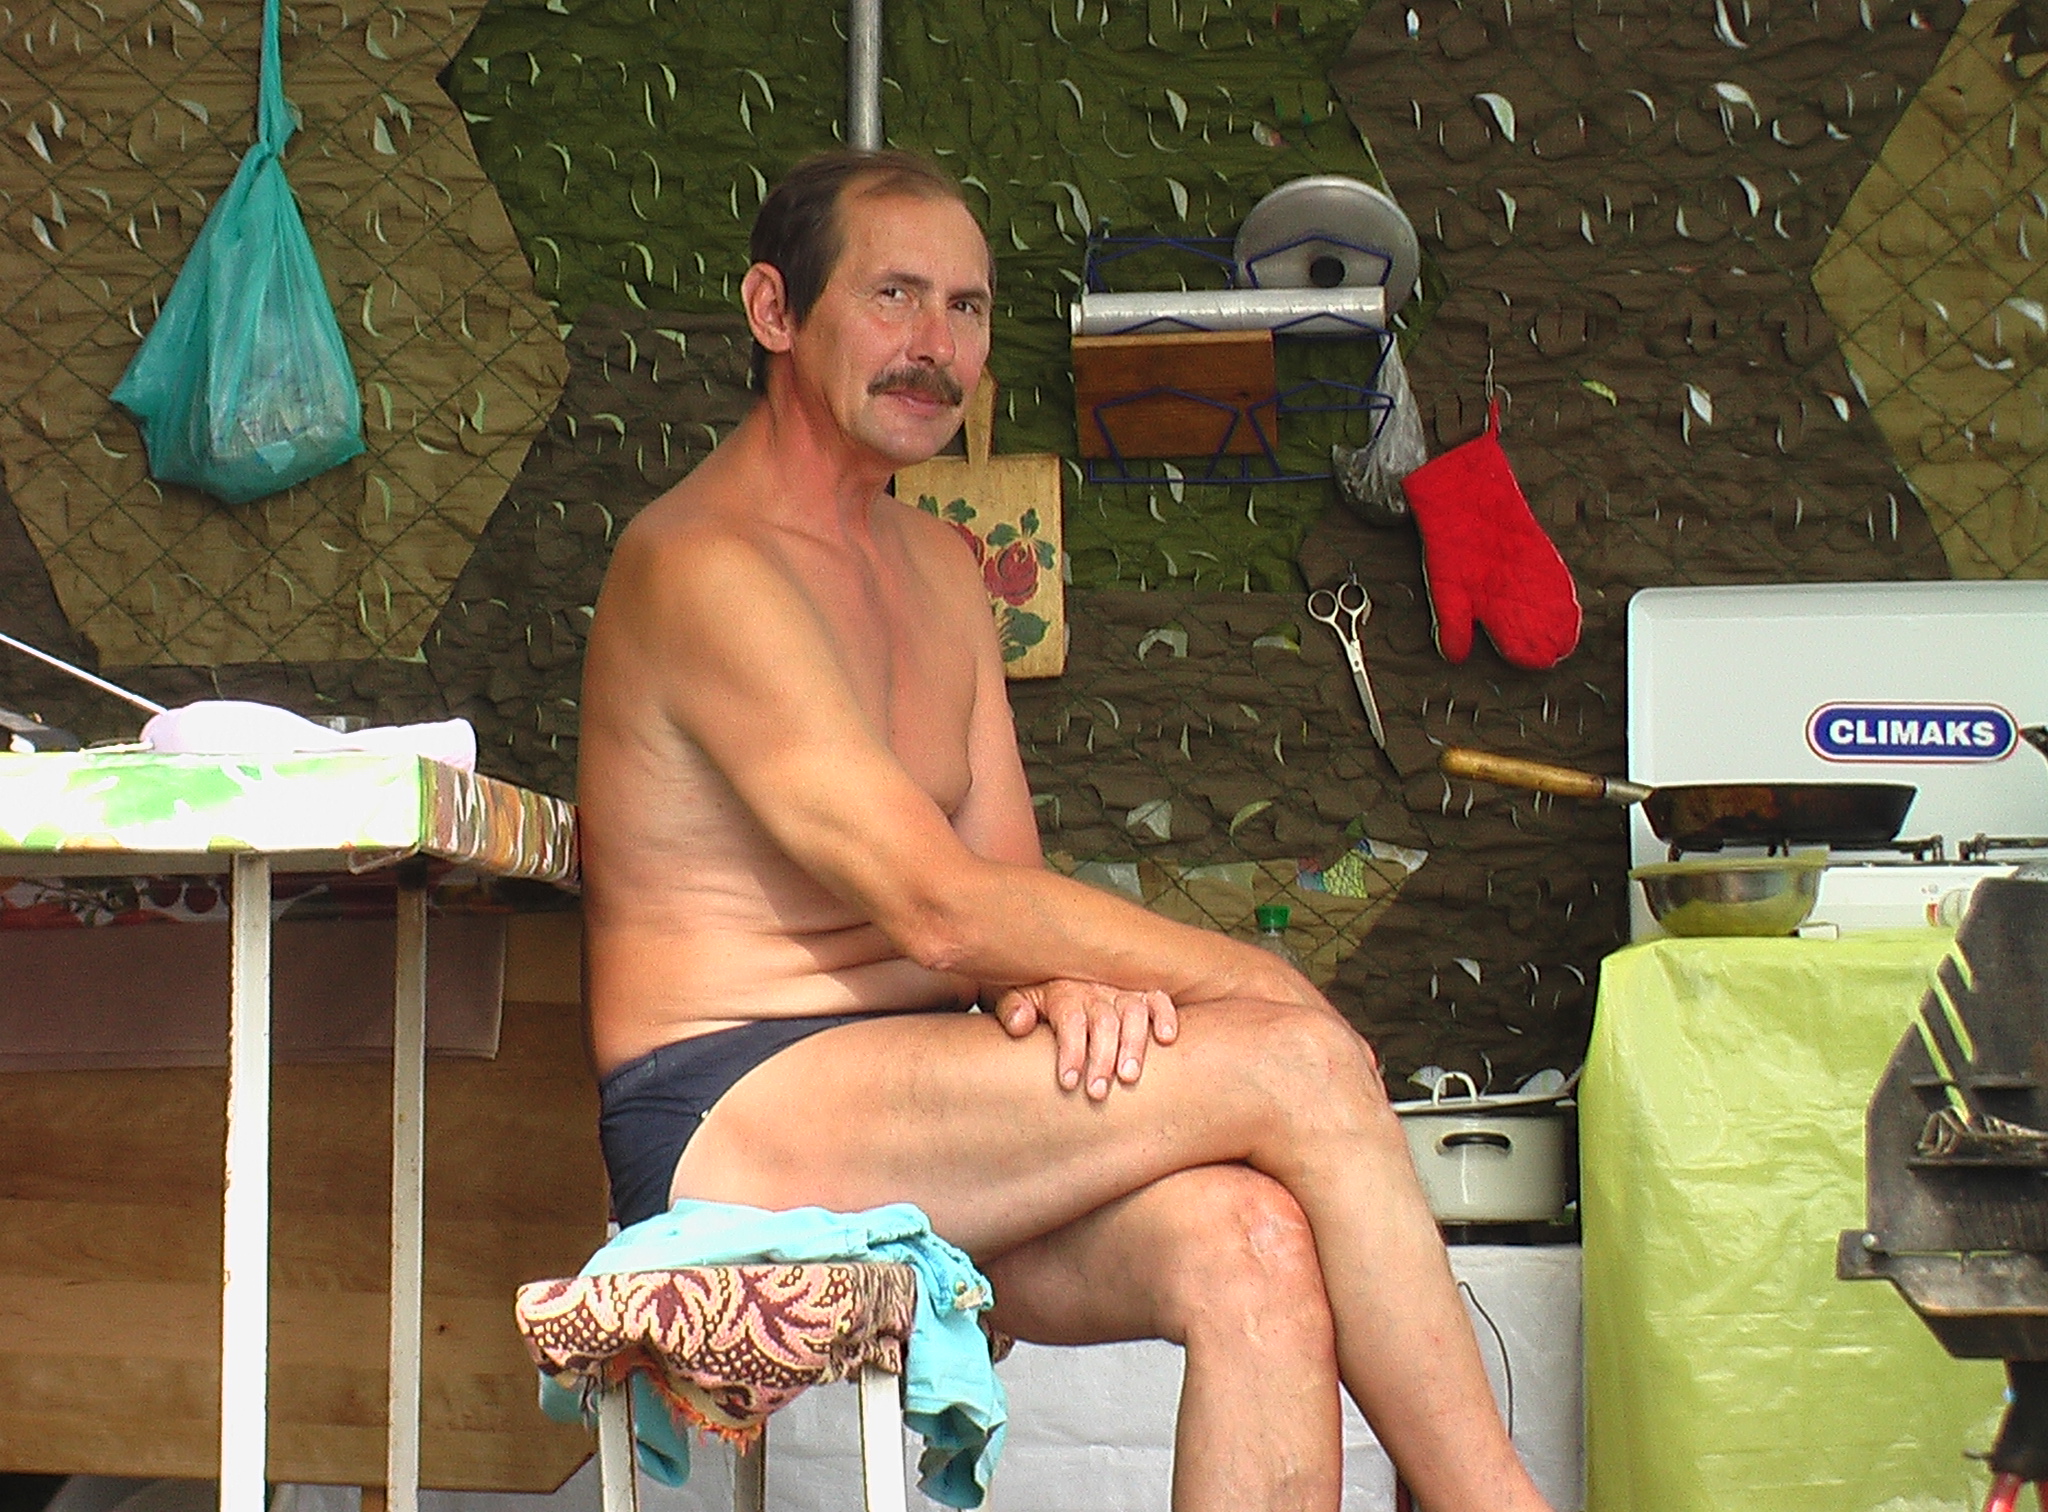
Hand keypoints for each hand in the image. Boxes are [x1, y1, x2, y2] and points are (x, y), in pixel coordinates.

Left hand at [994, 979, 1177, 1100]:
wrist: (1058, 974)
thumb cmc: (1041, 1002)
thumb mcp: (1019, 1000)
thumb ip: (1014, 1010)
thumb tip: (1019, 1023)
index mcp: (1064, 994)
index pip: (1070, 1021)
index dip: (1071, 1052)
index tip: (1069, 1082)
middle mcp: (1095, 992)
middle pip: (1103, 1022)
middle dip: (1102, 1058)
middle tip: (1098, 1092)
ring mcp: (1120, 993)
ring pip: (1133, 1013)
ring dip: (1133, 1044)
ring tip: (1129, 1076)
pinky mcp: (1141, 995)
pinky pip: (1158, 999)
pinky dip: (1165, 1015)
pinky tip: (1166, 1038)